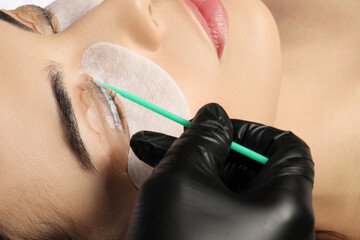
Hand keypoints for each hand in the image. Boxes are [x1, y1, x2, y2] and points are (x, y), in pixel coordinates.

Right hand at [127, 103, 314, 239]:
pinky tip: (164, 182)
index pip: (286, 146)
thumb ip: (203, 136)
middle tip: (175, 139)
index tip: (214, 127)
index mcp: (286, 207)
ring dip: (196, 169)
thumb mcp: (183, 176)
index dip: (249, 130)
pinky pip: (223, 211)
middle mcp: (282, 228)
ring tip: (156, 153)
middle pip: (254, 168)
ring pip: (232, 190)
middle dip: (210, 148)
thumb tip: (214, 114)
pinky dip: (197, 193)